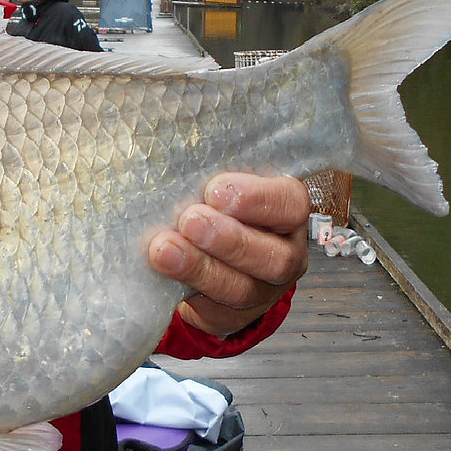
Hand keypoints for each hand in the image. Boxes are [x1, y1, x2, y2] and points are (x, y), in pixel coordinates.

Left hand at [148, 172, 309, 335]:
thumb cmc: (206, 201)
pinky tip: (161, 277)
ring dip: (201, 269)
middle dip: (230, 240)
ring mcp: (261, 289)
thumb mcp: (211, 179)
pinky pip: (215, 314)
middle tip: (189, 220)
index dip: (257, 200)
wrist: (196, 251)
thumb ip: (202, 166)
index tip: (214, 190)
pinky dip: (186, 294)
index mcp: (285, 210)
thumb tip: (160, 134)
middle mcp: (284, 252)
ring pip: (243, 290)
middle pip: (274, 257)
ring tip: (164, 250)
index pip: (289, 203)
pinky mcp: (230, 316)